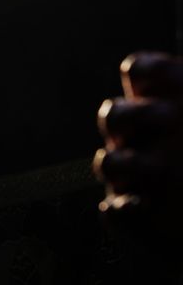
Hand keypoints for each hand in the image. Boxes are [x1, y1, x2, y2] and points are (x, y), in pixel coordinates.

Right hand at [95, 52, 182, 232]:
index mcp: (160, 108)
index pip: (138, 74)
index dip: (148, 70)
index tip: (179, 76)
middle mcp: (138, 139)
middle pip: (113, 114)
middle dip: (135, 114)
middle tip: (170, 118)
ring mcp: (130, 178)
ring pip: (109, 162)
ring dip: (128, 162)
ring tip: (162, 170)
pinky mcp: (128, 215)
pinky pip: (113, 210)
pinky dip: (124, 208)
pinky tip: (143, 204)